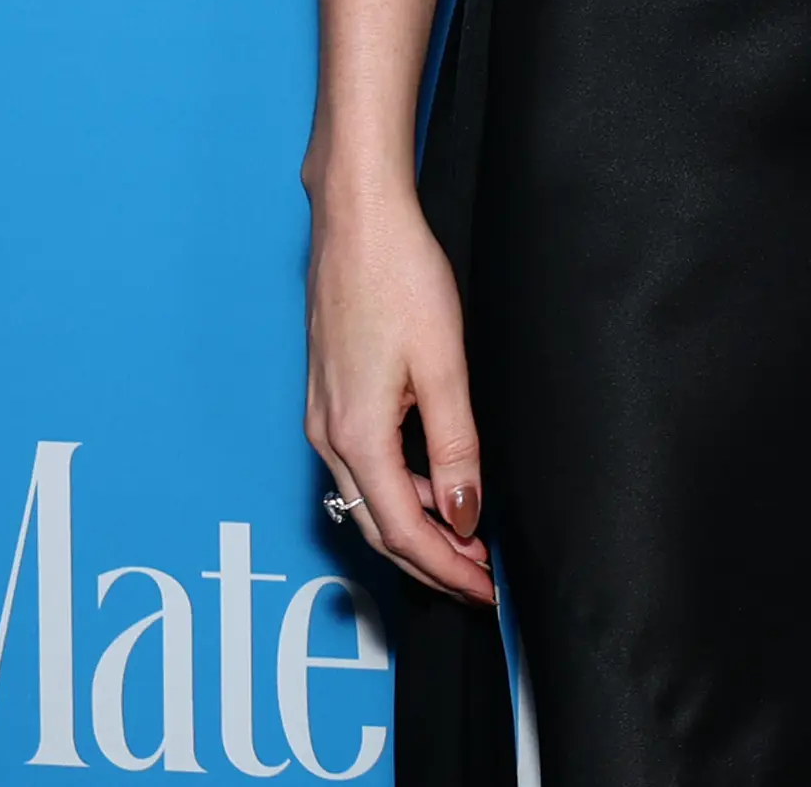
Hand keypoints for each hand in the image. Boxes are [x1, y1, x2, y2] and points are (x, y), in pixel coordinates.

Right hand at [304, 192, 493, 601]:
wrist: (355, 219)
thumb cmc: (399, 277)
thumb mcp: (444, 365)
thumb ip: (457, 446)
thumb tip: (465, 515)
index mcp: (356, 435)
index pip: (403, 530)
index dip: (446, 568)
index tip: (486, 591)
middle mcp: (328, 436)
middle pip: (381, 526)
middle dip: (433, 562)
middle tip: (482, 584)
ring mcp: (324, 417)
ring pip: (372, 498)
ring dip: (419, 528)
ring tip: (470, 544)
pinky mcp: (331, 397)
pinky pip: (365, 467)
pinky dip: (404, 490)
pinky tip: (439, 488)